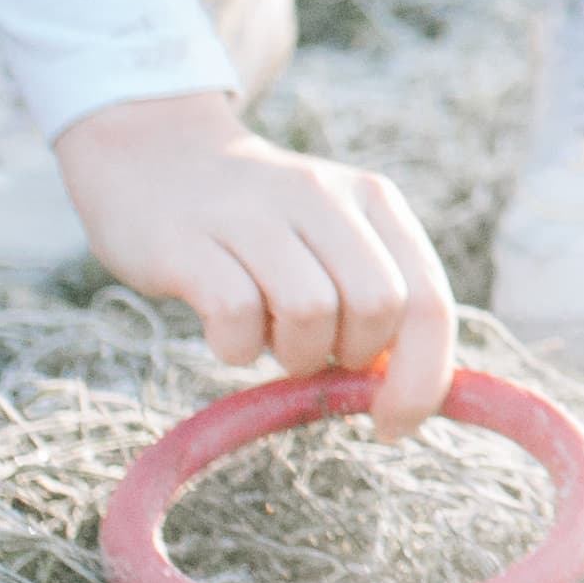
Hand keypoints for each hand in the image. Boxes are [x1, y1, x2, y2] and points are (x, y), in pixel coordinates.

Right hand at [55, 89, 457, 431]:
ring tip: (270, 335)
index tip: (392, 424)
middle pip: (377, 306)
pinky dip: (236, 348)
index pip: (428, 300)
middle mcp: (321, 194)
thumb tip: (406, 393)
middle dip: (353, 357)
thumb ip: (378, 301)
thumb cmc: (260, 228)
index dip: (422, 378)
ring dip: (295, 354)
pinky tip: (226, 330)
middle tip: (317, 352)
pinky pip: (236, 316)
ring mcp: (252, 212)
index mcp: (374, 200)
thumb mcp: (334, 242)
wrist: (155, 157)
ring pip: (311, 312)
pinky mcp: (188, 240)